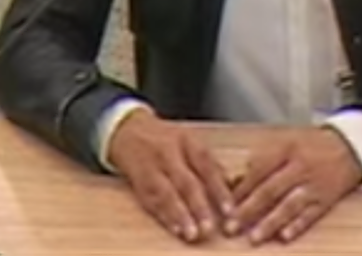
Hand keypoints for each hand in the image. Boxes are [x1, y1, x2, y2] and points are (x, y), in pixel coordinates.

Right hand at [108, 110, 233, 243]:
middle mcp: (169, 153)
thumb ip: (210, 163)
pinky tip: (174, 227)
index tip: (229, 211)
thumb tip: (233, 185)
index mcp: (187, 141)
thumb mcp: (189, 140)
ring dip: (179, 215)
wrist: (128, 128)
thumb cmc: (165, 138)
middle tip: (209, 228)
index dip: (219, 189)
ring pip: (166, 193)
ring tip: (191, 233)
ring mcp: (151, 166)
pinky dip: (162, 215)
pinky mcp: (137, 179)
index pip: (206, 166)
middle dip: (198, 207)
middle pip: (185, 181)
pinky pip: (150, 199)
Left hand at [229, 127, 361, 244]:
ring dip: (270, 223)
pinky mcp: (327, 198)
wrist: (350, 146)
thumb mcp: (286, 141)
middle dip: (248, 210)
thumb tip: (235, 180)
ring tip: (254, 237)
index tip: (225, 205)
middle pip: (270, 190)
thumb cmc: (312, 145)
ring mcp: (314, 184)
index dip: (241, 189)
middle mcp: (300, 166)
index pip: (259, 170)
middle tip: (231, 227)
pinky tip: (284, 237)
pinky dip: (298, 226)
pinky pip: (311, 214)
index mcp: (286, 149)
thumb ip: (261, 159)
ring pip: (289, 206)